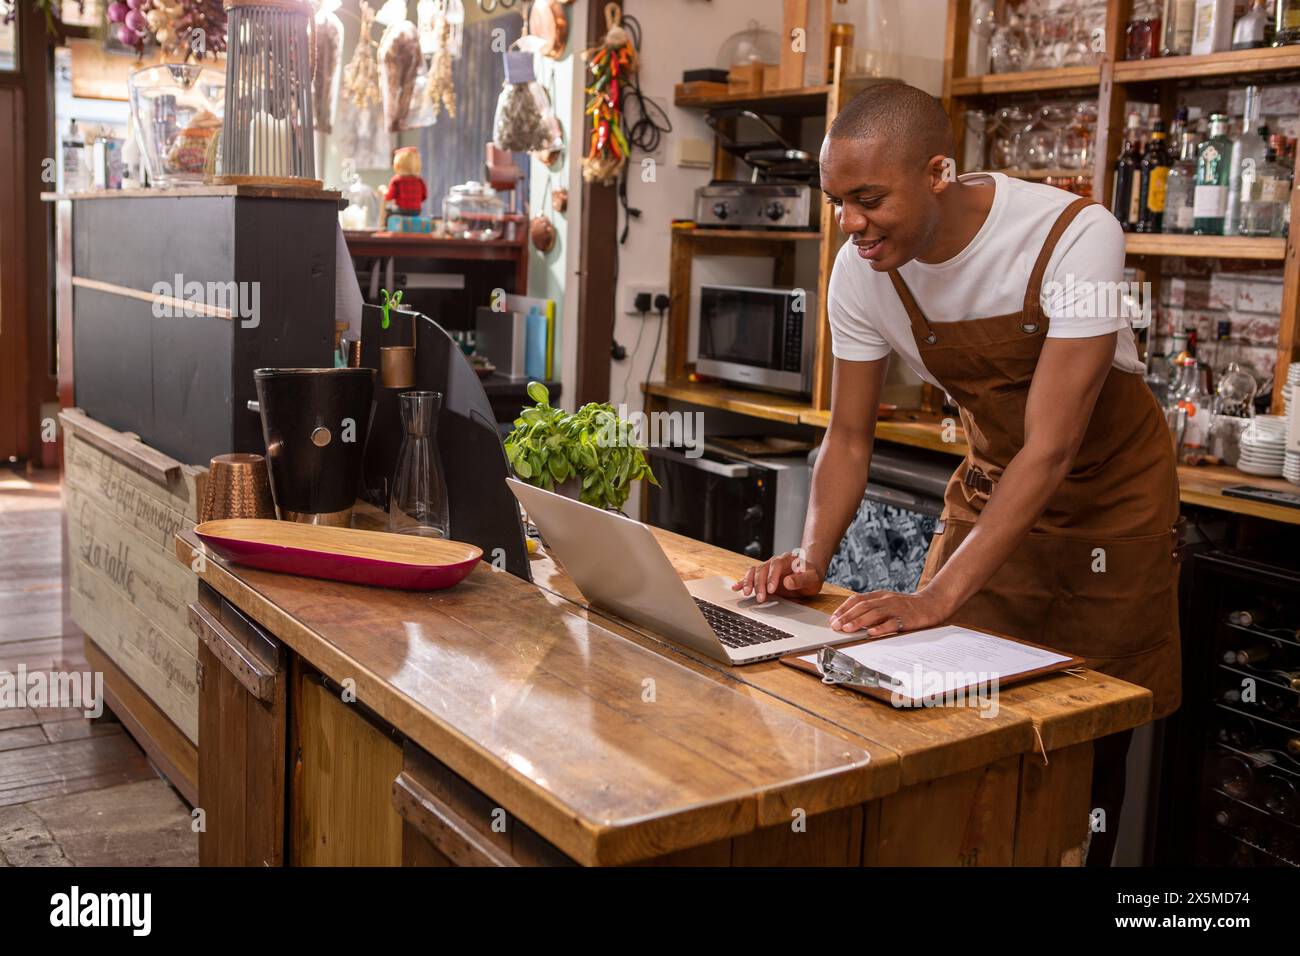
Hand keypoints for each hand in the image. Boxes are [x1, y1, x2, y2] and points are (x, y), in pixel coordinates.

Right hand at [733, 550, 823, 602]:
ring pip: (754, 572)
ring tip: (747, 593)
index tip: (771, 589)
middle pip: (762, 569)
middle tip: (761, 598)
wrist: (809, 575)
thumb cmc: (811, 576)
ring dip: (749, 582)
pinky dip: (743, 582)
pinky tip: (736, 587)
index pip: (776, 565)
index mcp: (787, 559)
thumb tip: (787, 582)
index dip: (772, 577)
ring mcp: (767, 569)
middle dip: (759, 584)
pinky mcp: (763, 577)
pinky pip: (750, 577)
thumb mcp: (812, 578)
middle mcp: (774, 562)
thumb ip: (801, 579)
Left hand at [829, 588, 951, 636]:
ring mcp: (896, 608)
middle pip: (863, 606)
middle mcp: (886, 600)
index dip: (844, 608)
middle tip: (835, 625)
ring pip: (874, 613)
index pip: (857, 599)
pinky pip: (892, 623)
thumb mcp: (888, 602)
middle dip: (847, 616)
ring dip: (859, 621)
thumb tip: (852, 620)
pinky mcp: (906, 618)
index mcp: (880, 595)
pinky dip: (881, 628)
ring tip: (847, 629)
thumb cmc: (907, 606)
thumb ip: (873, 609)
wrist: (932, 603)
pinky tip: (871, 633)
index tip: (833, 618)